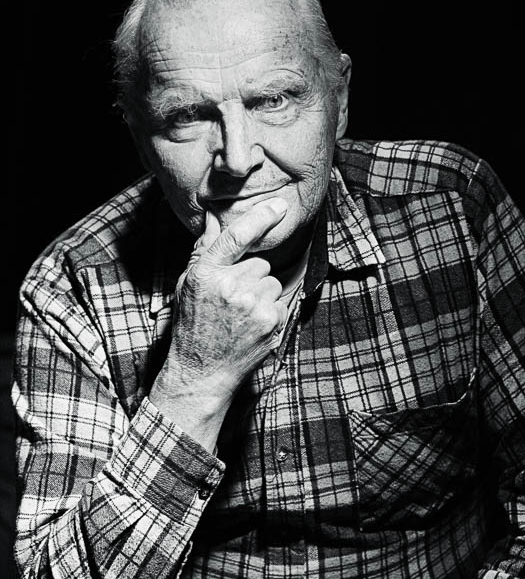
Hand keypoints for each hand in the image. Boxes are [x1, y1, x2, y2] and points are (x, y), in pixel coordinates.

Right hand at [150, 198, 287, 450]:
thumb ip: (203, 250)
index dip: (260, 217)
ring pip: (272, 283)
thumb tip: (212, 217)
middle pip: (260, 264)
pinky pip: (282, 302)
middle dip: (251, 277)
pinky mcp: (271, 322)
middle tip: (233, 299)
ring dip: (262, 294)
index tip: (279, 206)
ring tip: (241, 315)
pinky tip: (252, 326)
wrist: (201, 372)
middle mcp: (231, 286)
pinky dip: (271, 311)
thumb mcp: (188, 286)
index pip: (237, 236)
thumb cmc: (192, 327)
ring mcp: (254, 305)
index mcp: (206, 273)